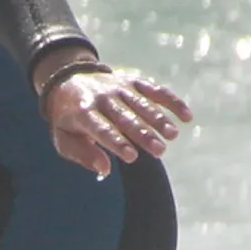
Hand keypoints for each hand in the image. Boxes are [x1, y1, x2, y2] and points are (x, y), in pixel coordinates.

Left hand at [42, 65, 192, 177]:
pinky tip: (187, 116)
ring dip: (159, 119)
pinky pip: (155, 90)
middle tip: (159, 151)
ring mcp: (120, 87)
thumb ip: (82, 155)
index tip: (132, 157)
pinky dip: (172, 101)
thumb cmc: (68, 120)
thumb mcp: (64, 139)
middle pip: (126, 117)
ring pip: (142, 104)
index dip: (117, 142)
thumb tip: (104, 169)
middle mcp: (103, 97)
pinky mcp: (133, 81)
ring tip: (172, 135)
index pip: (102, 129)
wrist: (69, 80)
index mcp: (83, 112)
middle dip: (143, 134)